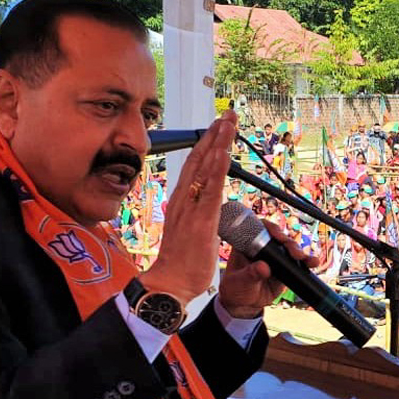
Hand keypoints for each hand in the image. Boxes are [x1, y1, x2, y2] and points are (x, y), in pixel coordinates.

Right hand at [140, 112, 238, 301]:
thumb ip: (200, 214)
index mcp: (182, 201)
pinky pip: (210, 191)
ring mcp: (191, 209)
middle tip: (228, 114)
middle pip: (200, 158)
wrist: (170, 284)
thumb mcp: (193, 230)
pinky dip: (217, 169)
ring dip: (218, 143)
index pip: (196, 165)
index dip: (207, 143)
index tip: (219, 126)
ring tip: (228, 123)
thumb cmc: (181, 261)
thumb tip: (211, 205)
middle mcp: (184, 199)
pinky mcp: (201, 221)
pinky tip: (224, 153)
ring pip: (205, 169)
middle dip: (215, 134)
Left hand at [218, 219, 320, 317]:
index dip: (270, 228)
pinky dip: (307, 261)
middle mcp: (263, 247)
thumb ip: (250, 274)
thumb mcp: (239, 282)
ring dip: (299, 251)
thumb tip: (263, 267)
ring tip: (304, 259)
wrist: (245, 304)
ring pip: (290, 248)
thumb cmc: (236, 289)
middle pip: (279, 237)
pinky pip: (298, 262)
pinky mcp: (286, 267)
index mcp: (247, 245)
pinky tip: (313, 262)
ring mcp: (276, 257)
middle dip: (288, 242)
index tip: (277, 235)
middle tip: (292, 252)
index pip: (259, 229)